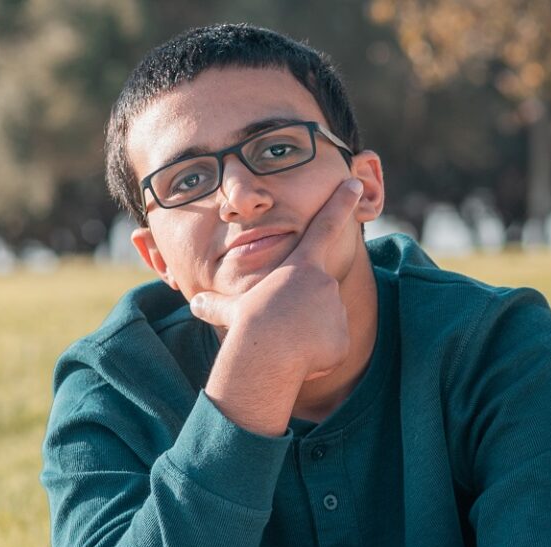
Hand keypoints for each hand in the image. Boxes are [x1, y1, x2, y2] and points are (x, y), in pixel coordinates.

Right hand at [190, 178, 365, 434]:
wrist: (268, 354)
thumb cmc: (247, 327)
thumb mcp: (231, 311)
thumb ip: (218, 305)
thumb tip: (196, 304)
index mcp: (301, 266)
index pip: (325, 226)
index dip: (341, 203)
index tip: (354, 183)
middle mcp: (324, 282)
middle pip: (317, 296)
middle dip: (302, 315)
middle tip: (282, 330)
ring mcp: (336, 308)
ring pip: (324, 324)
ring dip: (307, 337)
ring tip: (289, 345)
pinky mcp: (343, 336)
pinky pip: (331, 347)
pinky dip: (318, 356)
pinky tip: (303, 359)